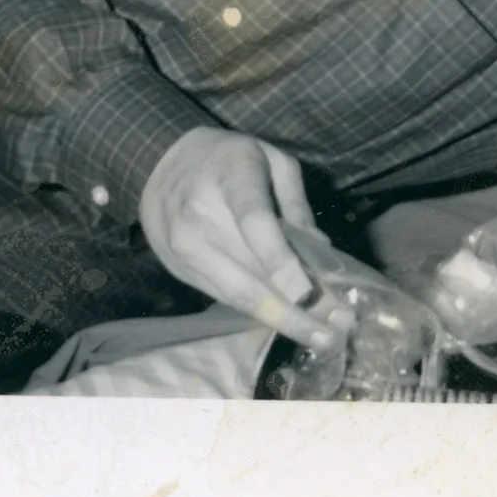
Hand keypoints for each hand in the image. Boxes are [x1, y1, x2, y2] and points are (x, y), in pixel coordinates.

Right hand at [138, 126, 352, 347]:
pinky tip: (288, 322)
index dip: (280, 261)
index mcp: (231, 176)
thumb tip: (321, 252)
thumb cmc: (228, 158)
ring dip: (281, 320)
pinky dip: (258, 312)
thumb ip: (296, 203)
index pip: (254, 223)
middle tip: (336, 331)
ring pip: (236, 295)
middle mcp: (200, 216)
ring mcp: (185, 247)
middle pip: (248, 272)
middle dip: (295, 308)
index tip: (307, 293)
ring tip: (320, 338)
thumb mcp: (271, 158)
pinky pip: (225, 297)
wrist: (160, 165)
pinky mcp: (179, 270)